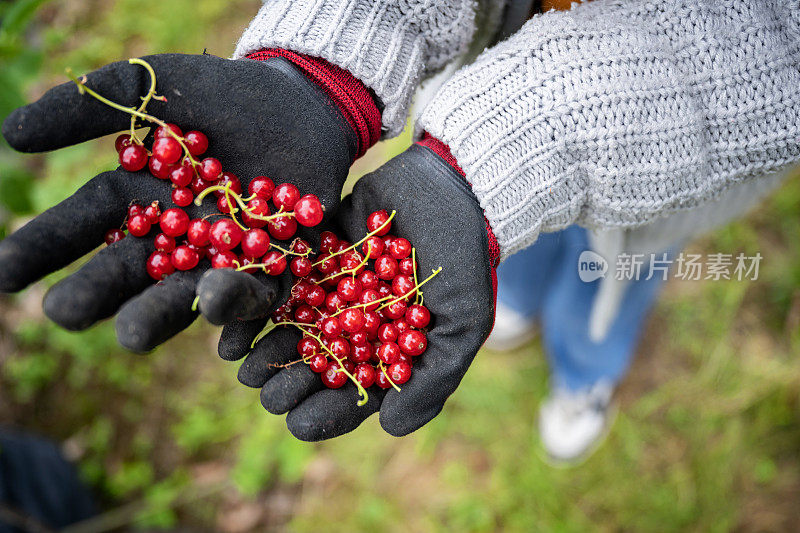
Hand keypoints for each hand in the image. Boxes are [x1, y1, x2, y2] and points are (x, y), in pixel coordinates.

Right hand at [0, 53, 355, 351]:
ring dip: (159, 314)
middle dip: (96, 293)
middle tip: (63, 312)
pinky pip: (257, 296)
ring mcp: (222, 257)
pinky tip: (218, 323)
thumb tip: (11, 134)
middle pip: (130, 272)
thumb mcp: (154, 89)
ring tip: (131, 335)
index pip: (84, 224)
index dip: (45, 245)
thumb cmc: (224, 96)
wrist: (301, 105)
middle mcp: (174, 238)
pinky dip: (238, 308)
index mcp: (138, 198)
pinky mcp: (275, 267)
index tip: (5, 272)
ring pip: (187, 294)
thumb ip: (89, 109)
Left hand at [222, 144, 495, 439]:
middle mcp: (355, 324)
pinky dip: (259, 301)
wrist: (456, 190)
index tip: (298, 423)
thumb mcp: (463, 324)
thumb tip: (390, 429)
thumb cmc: (466, 261)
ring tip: (239, 364)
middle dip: (288, 384)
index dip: (325, 412)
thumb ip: (433, 379)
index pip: (354, 393)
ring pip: (291, 328)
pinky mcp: (315, 253)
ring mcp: (332, 289)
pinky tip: (234, 319)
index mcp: (387, 349)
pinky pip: (283, 281)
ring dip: (264, 348)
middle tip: (267, 395)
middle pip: (315, 365)